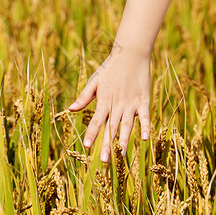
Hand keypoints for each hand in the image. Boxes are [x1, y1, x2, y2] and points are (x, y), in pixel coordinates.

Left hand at [68, 0, 177, 161]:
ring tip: (120, 155)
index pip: (96, 120)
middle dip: (107, 144)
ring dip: (124, 140)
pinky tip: (145, 138)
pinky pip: (144, 116)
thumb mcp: (94, 81)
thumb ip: (84, 97)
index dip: (92, 133)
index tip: (87, 146)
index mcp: (104, 100)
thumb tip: (70, 110)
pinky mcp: (143, 101)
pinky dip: (145, 126)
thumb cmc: (110, 68)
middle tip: (103, 160)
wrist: (131, 54)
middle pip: (111, 127)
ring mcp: (131, 103)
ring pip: (127, 125)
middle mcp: (117, 104)